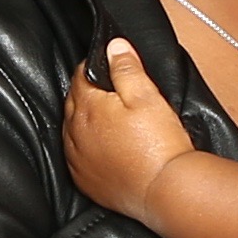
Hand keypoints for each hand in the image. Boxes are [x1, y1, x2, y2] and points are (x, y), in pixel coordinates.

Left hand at [62, 38, 199, 217]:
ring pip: (72, 130)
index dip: (94, 67)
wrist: (164, 190)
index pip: (80, 76)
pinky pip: (77, 158)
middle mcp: (75, 133)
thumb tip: (113, 46)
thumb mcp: (147, 96)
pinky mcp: (85, 181)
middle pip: (73, 102)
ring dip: (85, 121)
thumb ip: (127, 68)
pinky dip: (86, 149)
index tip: (106, 66)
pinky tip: (103, 148)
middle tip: (110, 91)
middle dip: (88, 93)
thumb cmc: (159, 146)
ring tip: (108, 119)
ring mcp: (77, 159)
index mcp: (87, 108)